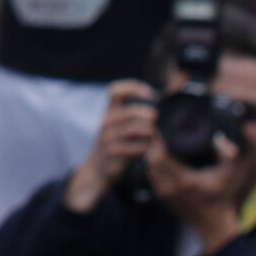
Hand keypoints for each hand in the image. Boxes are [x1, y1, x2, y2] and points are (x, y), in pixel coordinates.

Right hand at [64, 80, 155, 211]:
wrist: (98, 168)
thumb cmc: (114, 143)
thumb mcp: (117, 126)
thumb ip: (131, 115)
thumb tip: (157, 105)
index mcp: (109, 111)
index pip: (115, 91)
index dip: (133, 87)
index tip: (150, 93)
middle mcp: (107, 122)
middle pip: (129, 111)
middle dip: (146, 113)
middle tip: (156, 118)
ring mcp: (109, 137)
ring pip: (134, 129)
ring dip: (149, 131)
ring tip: (154, 135)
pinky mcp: (114, 153)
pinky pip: (135, 147)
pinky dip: (145, 147)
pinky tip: (148, 148)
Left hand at [147, 132, 250, 255]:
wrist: (214, 224)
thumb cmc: (221, 196)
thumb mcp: (228, 175)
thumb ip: (227, 155)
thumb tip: (217, 138)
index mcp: (184, 180)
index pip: (160, 155)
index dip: (157, 140)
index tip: (158, 126)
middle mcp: (170, 187)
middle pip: (150, 159)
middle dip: (151, 143)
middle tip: (154, 129)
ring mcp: (163, 193)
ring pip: (148, 166)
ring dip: (149, 153)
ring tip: (154, 139)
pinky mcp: (160, 197)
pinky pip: (150, 174)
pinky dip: (151, 163)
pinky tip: (155, 153)